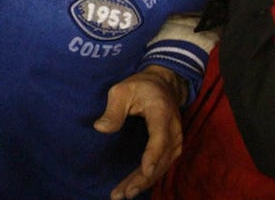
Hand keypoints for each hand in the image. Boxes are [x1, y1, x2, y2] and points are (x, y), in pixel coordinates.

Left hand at [95, 65, 186, 199]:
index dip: (153, 155)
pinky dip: (147, 178)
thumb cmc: (140, 86)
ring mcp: (174, 140)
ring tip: (123, 194)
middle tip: (124, 193)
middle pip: (162, 158)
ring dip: (144, 182)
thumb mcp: (122, 90)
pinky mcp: (171, 147)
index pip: (160, 137)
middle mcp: (173, 129)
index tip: (146, 171)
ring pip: (162, 166)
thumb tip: (100, 128)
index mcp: (161, 112)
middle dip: (143, 178)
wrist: (164, 85)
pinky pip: (161, 165)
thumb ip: (113, 110)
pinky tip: (132, 188)